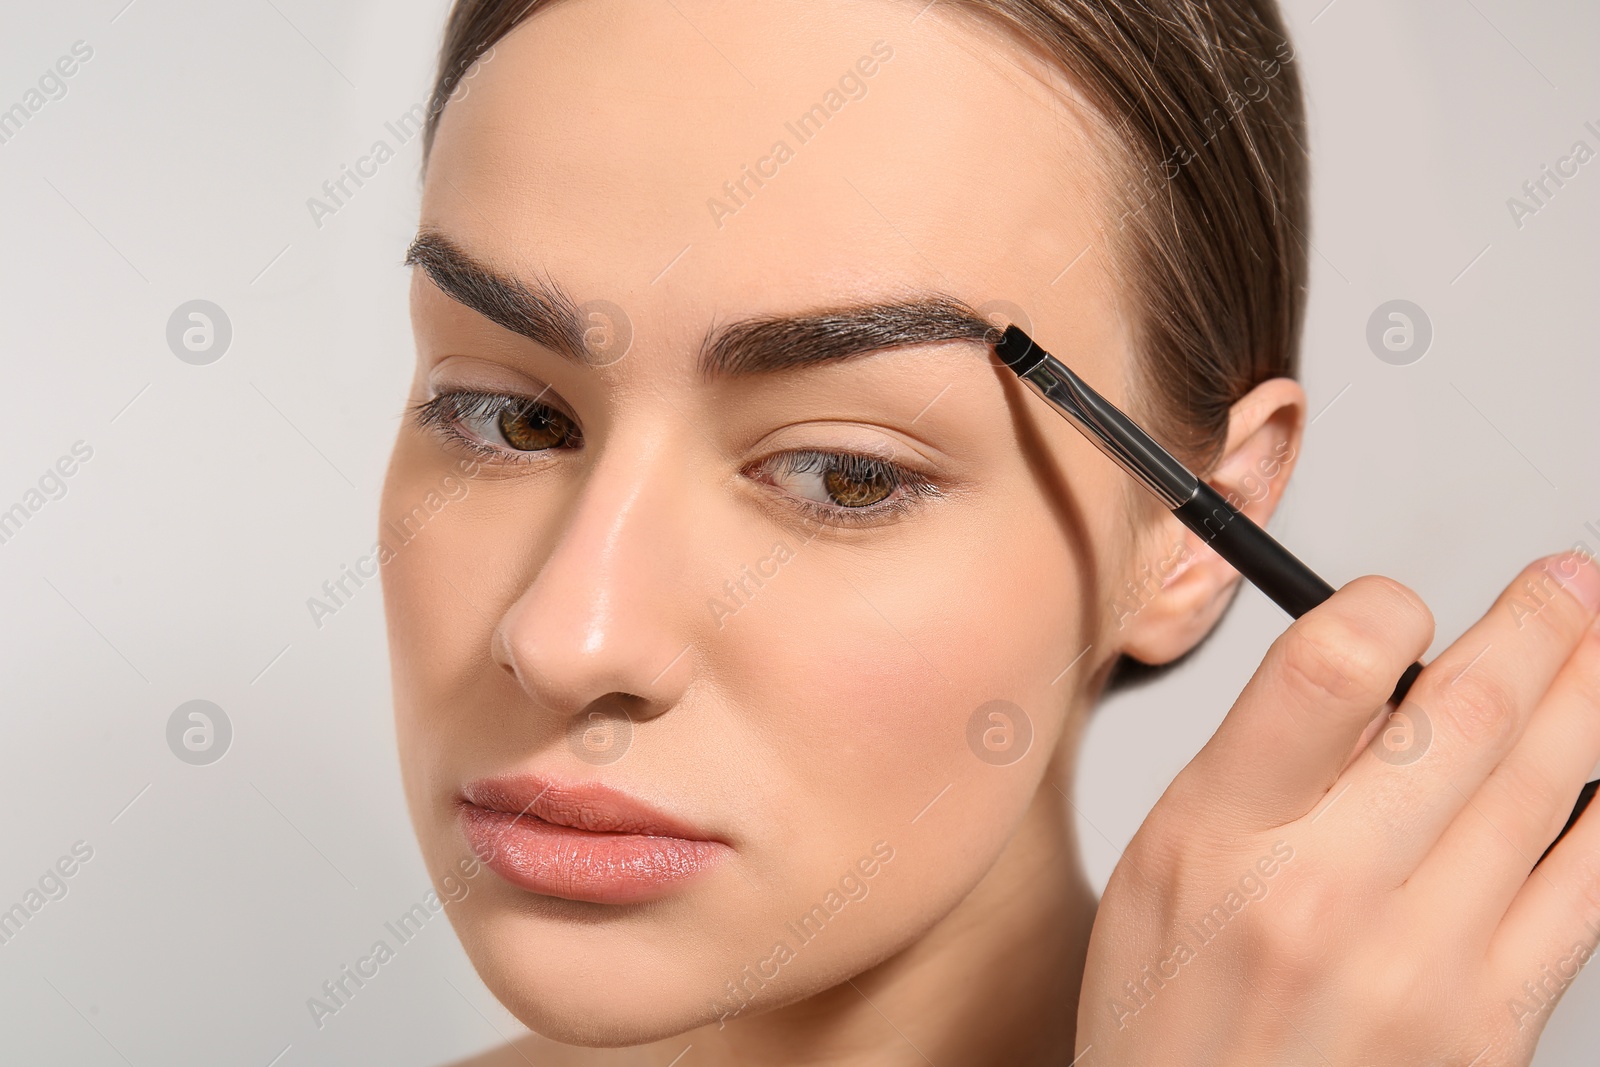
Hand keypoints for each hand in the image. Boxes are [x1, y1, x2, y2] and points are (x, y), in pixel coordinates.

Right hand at [1075, 551, 1599, 1064]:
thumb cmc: (1170, 1020)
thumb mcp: (1158, 869)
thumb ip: (1256, 769)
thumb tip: (1367, 677)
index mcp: (1220, 837)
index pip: (1326, 668)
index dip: (1386, 606)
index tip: (1404, 602)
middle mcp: (1324, 892)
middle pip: (1465, 714)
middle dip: (1539, 625)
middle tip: (1569, 578)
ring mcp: (1425, 963)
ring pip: (1547, 789)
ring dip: (1593, 693)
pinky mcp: (1493, 1026)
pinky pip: (1585, 890)